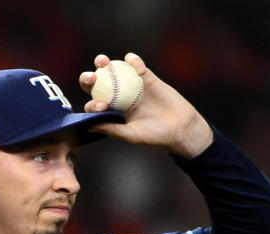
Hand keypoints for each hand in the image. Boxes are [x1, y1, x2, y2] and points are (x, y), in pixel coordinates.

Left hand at [79, 53, 212, 157]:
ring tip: (103, 62)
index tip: (102, 106)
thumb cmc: (155, 136)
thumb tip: (88, 125)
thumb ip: (111, 129)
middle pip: (97, 83)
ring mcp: (130, 85)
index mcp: (112, 112)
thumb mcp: (131, 135)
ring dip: (103, 62)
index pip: (94, 104)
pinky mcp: (145, 76)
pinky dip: (133, 61)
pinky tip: (135, 66)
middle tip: (92, 77)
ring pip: (112, 69)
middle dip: (88, 78)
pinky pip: (135, 64)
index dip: (92, 103)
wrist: (181, 127)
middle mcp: (118, 97)